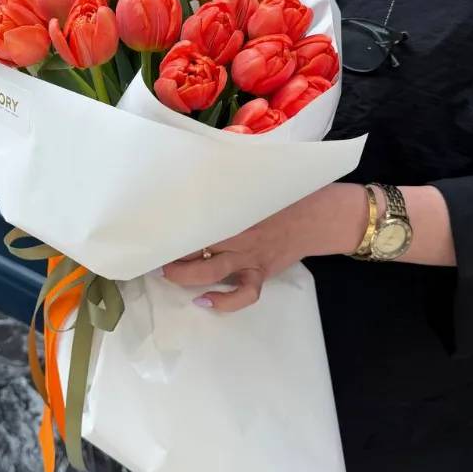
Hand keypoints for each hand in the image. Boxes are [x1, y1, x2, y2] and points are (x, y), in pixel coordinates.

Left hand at [160, 182, 368, 311]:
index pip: (197, 212)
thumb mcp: (256, 182)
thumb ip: (229, 182)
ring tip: (167, 274)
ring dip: (184, 275)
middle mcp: (239, 232)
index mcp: (236, 206)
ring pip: (210, 271)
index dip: (173, 218)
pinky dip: (223, 302)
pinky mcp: (261, 272)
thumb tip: (196, 169)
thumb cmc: (283, 195)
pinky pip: (243, 294)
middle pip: (195, 243)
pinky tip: (204, 302)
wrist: (320, 215)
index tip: (154, 219)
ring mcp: (250, 255)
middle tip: (153, 249)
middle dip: (170, 249)